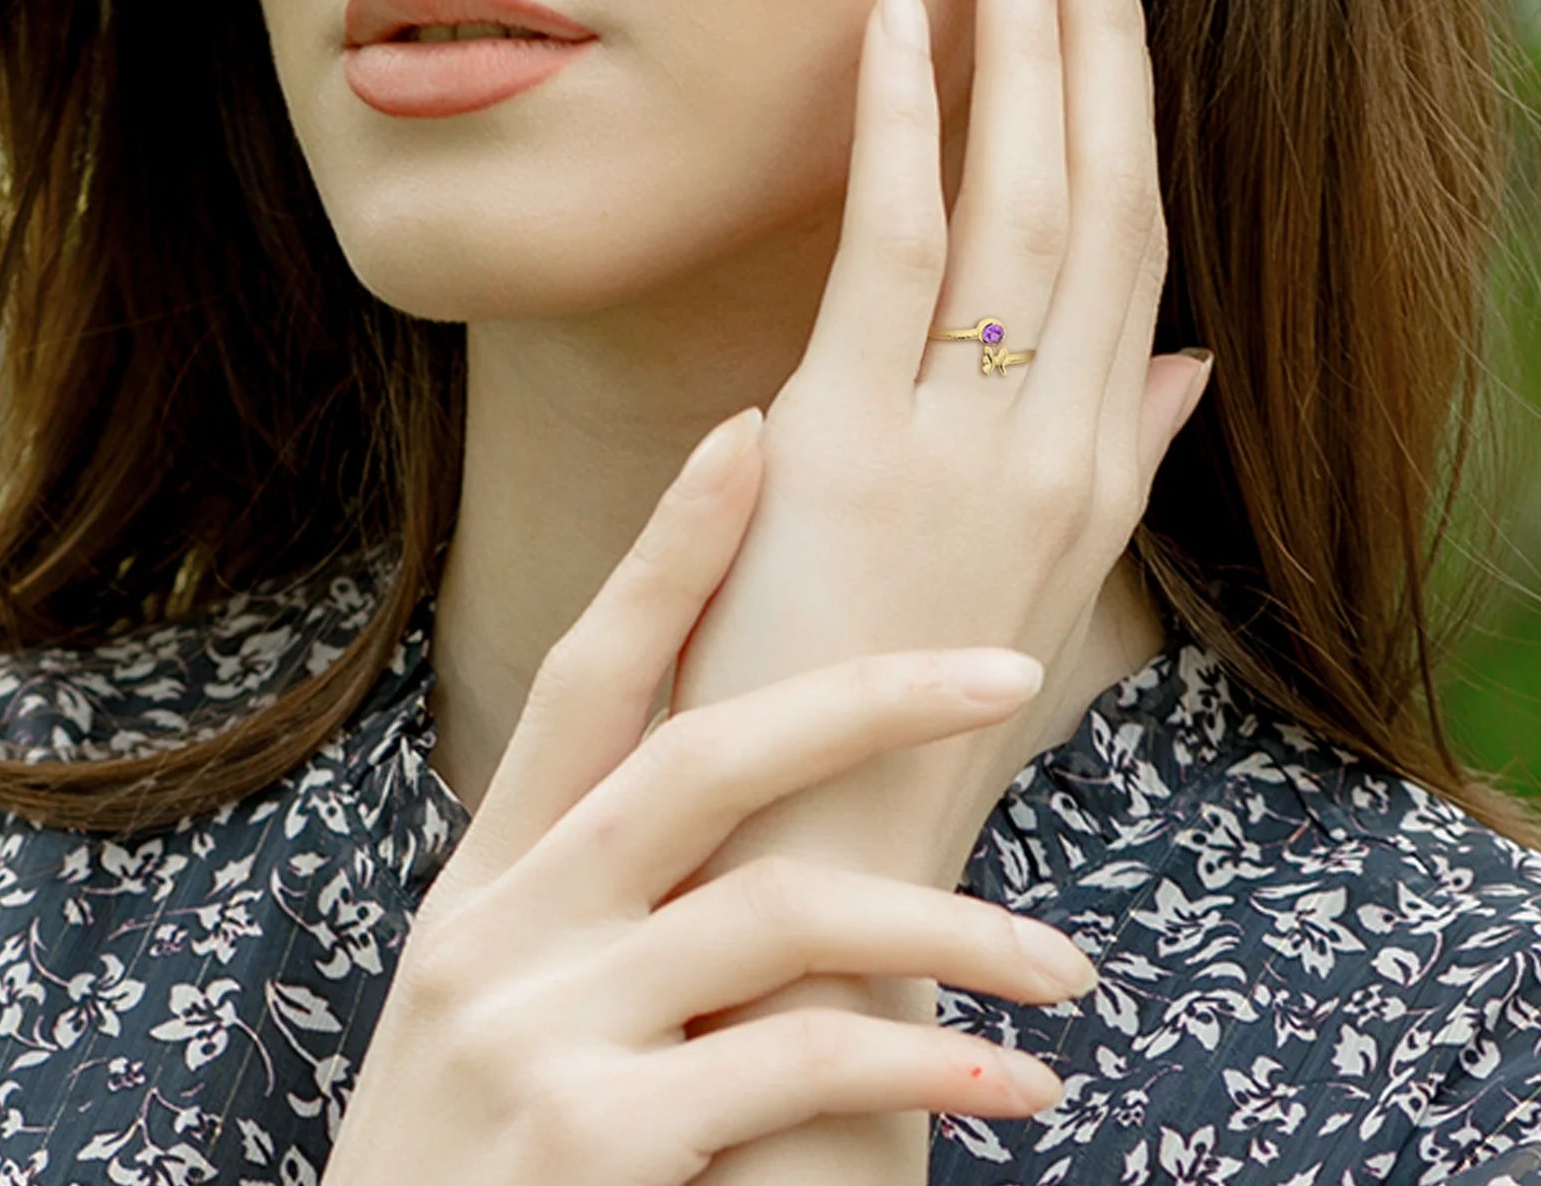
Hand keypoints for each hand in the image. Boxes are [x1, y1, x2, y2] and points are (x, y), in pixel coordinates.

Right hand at [321, 408, 1091, 1185]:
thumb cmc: (473, 1173)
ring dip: (946, 928)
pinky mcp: (593, 1143)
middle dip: (866, 694)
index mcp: (488, 881)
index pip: (585, 674)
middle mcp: (500, 928)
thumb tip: (743, 813)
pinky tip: (1014, 1087)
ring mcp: (538, 1030)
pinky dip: (924, 1064)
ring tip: (1068, 968)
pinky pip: (800, 1066)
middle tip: (1012, 665)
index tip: (750, 430)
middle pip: (701, 751)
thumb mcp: (498, 1010)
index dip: (670, 550)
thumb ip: (595, 908)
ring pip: (777, 909)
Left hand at [668, 0, 1212, 887]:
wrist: (823, 857)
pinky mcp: (854, 448)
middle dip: (1093, 40)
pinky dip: (902, 125)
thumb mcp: (1042, 587)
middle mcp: (1059, 444)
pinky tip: (896, 22)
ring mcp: (966, 444)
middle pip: (1101, 197)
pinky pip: (896, 251)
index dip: (1128, 104)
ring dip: (1022, 51)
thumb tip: (1185, 354)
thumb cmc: (906, 707)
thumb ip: (1120, 459)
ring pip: (1025, 203)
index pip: (1137, 243)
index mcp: (1097, 468)